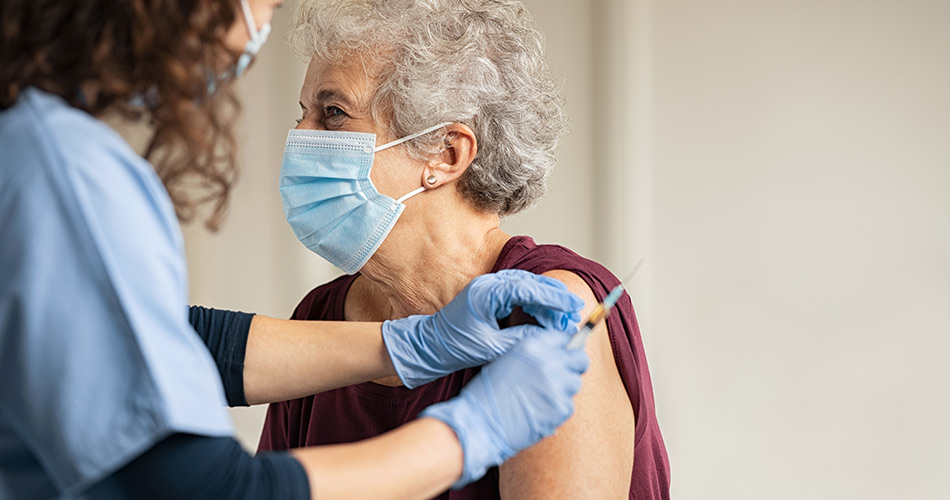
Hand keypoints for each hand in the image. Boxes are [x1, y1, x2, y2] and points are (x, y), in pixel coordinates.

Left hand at [382, 269, 583, 387]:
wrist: (430, 346)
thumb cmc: (454, 347)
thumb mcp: (492, 348)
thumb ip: (521, 340)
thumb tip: (550, 337)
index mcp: (486, 293)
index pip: (528, 289)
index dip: (553, 297)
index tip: (573, 306)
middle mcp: (488, 284)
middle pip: (530, 283)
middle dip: (554, 298)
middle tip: (574, 313)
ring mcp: (488, 287)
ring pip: (526, 287)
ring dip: (546, 301)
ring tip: (564, 317)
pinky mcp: (490, 295)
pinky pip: (518, 294)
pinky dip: (534, 303)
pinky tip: (545, 316)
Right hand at [420, 329, 589, 487]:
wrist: (480, 423)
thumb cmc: (487, 394)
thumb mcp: (507, 361)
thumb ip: (533, 355)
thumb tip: (556, 355)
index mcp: (532, 346)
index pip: (564, 338)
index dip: (565, 348)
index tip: (564, 356)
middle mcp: (548, 362)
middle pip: (579, 359)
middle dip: (574, 366)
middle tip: (563, 376)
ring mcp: (557, 386)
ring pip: (575, 384)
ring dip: (564, 390)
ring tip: (541, 398)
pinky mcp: (560, 408)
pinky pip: (568, 406)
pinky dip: (557, 410)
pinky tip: (539, 411)